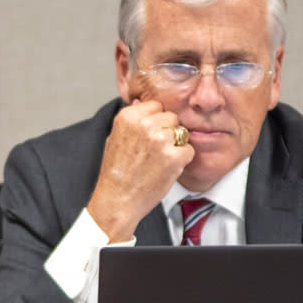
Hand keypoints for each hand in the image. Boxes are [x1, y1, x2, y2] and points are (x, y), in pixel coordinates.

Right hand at [86, 100, 194, 241]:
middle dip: (167, 131)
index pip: (156, 105)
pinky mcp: (174, 157)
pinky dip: (182, 160)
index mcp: (127, 117)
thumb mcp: (114, 137)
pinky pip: (189, 149)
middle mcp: (144, 125)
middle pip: (171, 117)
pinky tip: (166, 168)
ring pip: (182, 132)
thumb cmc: (115, 172)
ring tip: (160, 159)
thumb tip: (141, 103)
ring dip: (176, 145)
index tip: (150, 133)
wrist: (117, 199)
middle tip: (155, 149)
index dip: (155, 120)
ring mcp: (160, 140)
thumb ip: (131, 120)